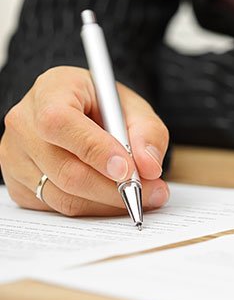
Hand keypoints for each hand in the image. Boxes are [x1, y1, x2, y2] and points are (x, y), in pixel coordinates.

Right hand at [0, 66, 169, 215]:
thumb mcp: (133, 106)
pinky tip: (115, 198)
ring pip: (63, 195)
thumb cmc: (104, 106)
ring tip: (143, 197)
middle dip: (114, 188)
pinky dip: (93, 208)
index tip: (128, 170)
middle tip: (152, 192)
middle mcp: (24, 123)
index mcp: (50, 90)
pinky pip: (58, 207)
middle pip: (64, 169)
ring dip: (108, 203)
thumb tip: (148, 167)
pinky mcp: (18, 183)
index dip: (95, 150)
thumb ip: (147, 132)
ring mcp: (14, 156)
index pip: (59, 123)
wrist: (80, 112)